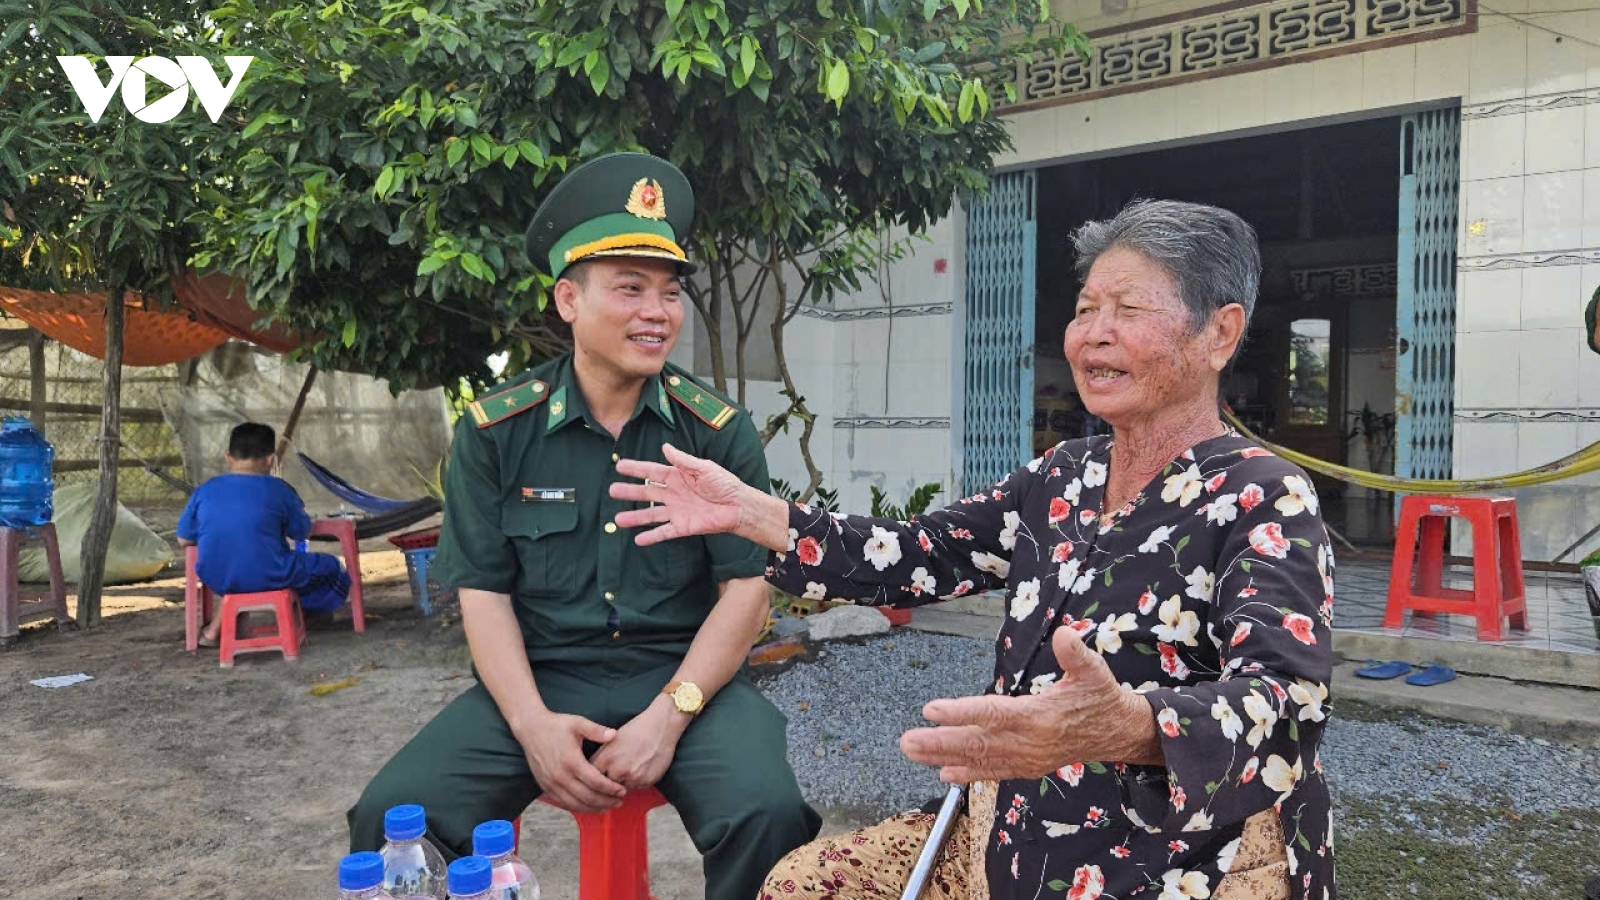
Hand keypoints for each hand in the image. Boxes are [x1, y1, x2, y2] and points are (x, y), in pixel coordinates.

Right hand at [515, 712, 627, 813]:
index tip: (622, 790)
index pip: (595, 782)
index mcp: (571, 760)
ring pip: (575, 804)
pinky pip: (563, 803)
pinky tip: (589, 806)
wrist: (531, 728)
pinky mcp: (545, 787)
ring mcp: (551, 783)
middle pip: (587, 797)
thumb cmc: (556, 725)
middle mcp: (560, 775)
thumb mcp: (578, 723)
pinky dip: (578, 808)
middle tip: (619, 802)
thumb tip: (614, 735)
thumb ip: (596, 730)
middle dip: (606, 802)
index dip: (611, 789)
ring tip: (607, 807)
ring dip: (593, 808)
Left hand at [590, 696, 688, 790]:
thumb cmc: (637, 729)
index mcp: (607, 758)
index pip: (592, 777)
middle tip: (616, 770)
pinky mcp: (646, 782)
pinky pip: (636, 788)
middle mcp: (619, 770)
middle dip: (609, 781)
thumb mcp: (612, 739)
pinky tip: (641, 767)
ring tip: (631, 766)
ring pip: (621, 789)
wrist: (661, 726)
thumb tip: (591, 771)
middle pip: (606, 786)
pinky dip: (637, 781)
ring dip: (623, 783)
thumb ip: (601, 757)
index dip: (593, 776)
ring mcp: (633, 778)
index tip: (595, 775)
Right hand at [610, 444, 753, 545]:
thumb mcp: (704, 468)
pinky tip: (638, 539)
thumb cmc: (724, 484)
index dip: (636, 469)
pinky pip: (664, 532)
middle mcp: (673, 494)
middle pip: (647, 492)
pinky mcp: (683, 527)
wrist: (738, 506)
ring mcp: (676, 511)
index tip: (619, 466)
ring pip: (651, 514)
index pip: (652, 471)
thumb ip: (683, 460)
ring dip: (635, 517)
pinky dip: (651, 536)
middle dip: (629, 492)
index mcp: (677, 476)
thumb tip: (665, 447)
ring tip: (618, 520)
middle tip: (612, 491)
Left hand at [899, 626, 1157, 782]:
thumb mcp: (1095, 670)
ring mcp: (1026, 758)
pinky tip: (944, 773)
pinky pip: (993, 772)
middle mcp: (1028, 742)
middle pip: (977, 742)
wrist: (1116, 732)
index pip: (993, 713)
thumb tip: (1065, 635)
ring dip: (943, 756)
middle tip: (907, 740)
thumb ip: (1077, 654)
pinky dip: (968, 774)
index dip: (961, 712)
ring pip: (979, 759)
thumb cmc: (1100, 696)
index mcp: (1039, 716)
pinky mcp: (1027, 767)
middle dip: (939, 742)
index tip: (931, 710)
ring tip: (912, 752)